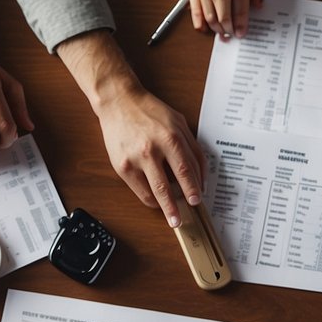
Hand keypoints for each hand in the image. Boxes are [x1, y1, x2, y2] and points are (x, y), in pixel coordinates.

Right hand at [95, 86, 207, 227]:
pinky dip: (150, 199)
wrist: (119, 103)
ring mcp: (136, 159)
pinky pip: (139, 190)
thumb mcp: (179, 122)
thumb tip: (202, 174)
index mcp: (171, 137)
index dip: (194, 187)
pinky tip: (156, 201)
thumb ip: (192, 146)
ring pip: (154, 192)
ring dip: (166, 208)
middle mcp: (153, 149)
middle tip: (187, 217)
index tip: (198, 199)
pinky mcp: (122, 166)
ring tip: (173, 218)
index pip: (187, 170)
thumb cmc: (150, 111)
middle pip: (171, 185)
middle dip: (180, 204)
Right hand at [189, 0, 264, 38]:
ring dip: (214, 28)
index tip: (241, 34)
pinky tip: (202, 26)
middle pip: (224, 19)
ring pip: (209, 16)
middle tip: (230, 36)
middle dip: (228, 31)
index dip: (241, 28)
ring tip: (219, 32)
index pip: (241, 15)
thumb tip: (257, 7)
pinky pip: (194, 5)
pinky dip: (198, 18)